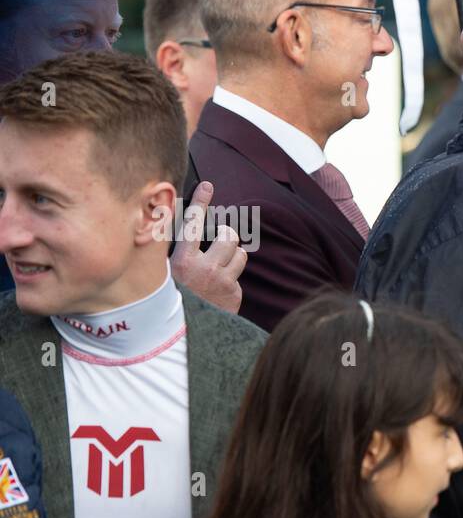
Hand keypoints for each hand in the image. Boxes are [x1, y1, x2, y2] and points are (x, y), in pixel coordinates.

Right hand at [170, 181, 246, 313]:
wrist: (184, 330)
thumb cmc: (175, 296)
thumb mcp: (168, 272)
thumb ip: (177, 252)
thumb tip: (182, 227)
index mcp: (183, 261)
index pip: (193, 224)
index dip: (200, 203)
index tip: (207, 186)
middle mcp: (205, 269)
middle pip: (229, 236)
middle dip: (227, 235)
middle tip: (220, 242)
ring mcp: (222, 281)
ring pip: (240, 252)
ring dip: (233, 255)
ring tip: (219, 266)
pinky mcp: (234, 293)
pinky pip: (239, 274)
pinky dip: (232, 277)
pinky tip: (219, 287)